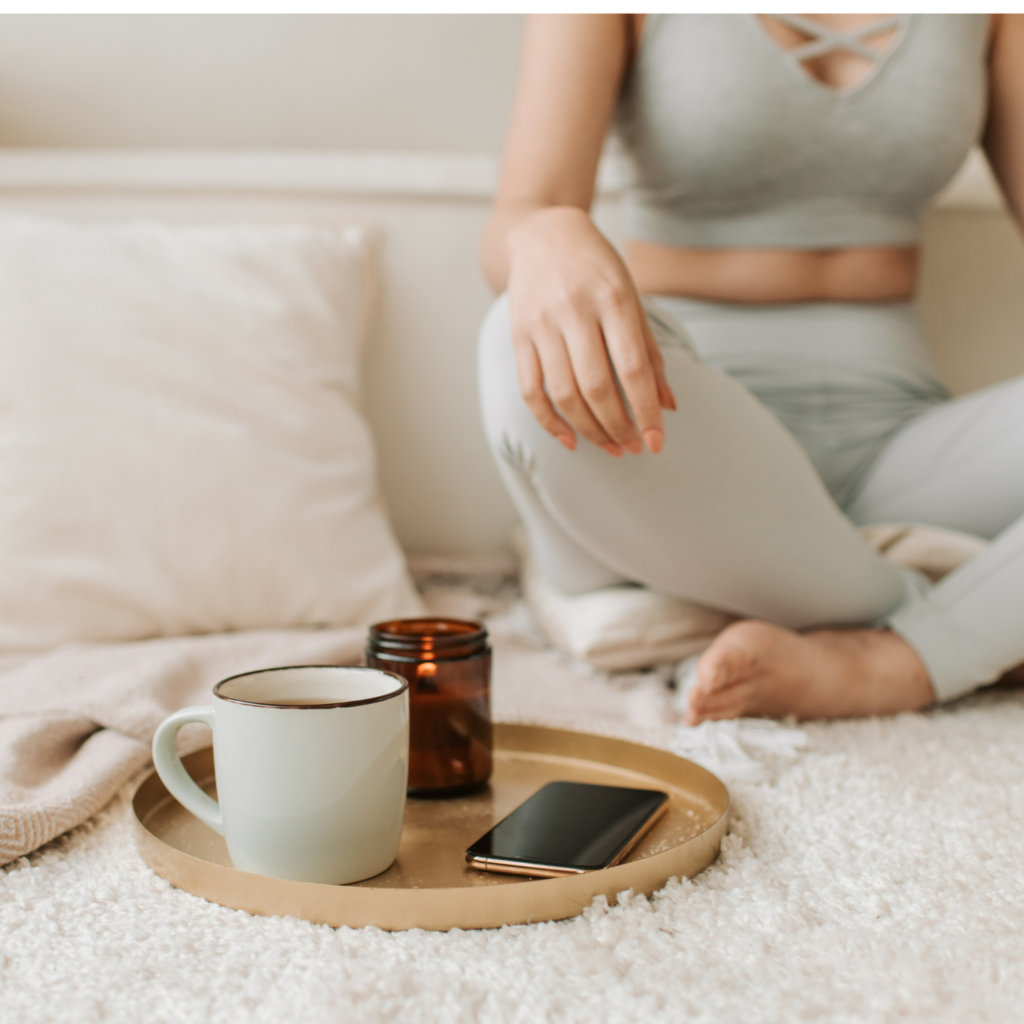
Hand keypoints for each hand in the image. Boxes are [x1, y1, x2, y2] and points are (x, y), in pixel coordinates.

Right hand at [506, 206, 676, 454]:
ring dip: (589, 430)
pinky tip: (570, 440)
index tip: (656, 443)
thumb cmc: (597, 269)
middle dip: (618, 427)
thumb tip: (668, 405)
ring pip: (564, 394)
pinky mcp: (518, 335)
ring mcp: (542, 324)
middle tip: (633, 448)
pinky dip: (550, 422)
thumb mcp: (632, 298)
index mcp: (613, 298)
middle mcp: (575, 310)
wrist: (543, 234)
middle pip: (597, 387)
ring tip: (610, 447)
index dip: (646, 411)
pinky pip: (531, 390)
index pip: (633, 368)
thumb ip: (649, 351)